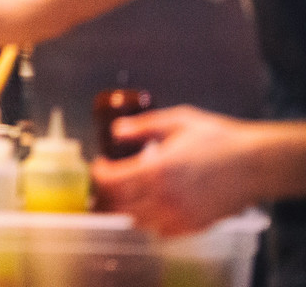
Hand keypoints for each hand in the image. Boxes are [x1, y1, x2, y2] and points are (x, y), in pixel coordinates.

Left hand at [91, 105, 263, 234]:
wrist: (256, 163)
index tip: (100, 164)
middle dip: (107, 192)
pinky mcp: (194, 226)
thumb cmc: (220, 140)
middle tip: (109, 180)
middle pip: (118, 204)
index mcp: (156, 170)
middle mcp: (164, 197)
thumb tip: (117, 129)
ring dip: (126, 207)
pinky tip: (153, 206)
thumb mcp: (178, 121)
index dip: (98, 173)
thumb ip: (142, 126)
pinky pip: (160, 232)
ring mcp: (179, 215)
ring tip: (129, 192)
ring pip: (136, 221)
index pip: (110, 181)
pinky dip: (150, 222)